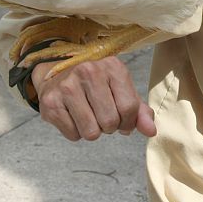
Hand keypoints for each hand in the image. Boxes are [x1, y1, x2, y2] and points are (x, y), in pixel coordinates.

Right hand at [32, 56, 156, 141]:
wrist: (57, 73)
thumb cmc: (96, 84)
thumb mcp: (121, 89)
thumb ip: (139, 110)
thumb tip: (151, 131)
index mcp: (112, 66)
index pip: (129, 107)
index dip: (129, 122)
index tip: (122, 119)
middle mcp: (88, 71)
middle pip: (110, 122)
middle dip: (109, 126)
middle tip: (101, 115)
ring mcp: (67, 86)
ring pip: (91, 132)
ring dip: (92, 131)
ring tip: (87, 114)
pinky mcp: (51, 102)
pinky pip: (73, 135)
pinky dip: (75, 131)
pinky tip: (72, 115)